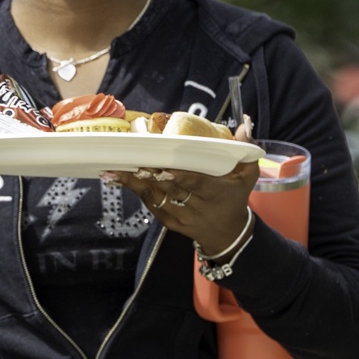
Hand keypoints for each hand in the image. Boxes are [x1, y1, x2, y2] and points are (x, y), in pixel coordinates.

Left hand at [109, 119, 258, 255]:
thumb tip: (244, 124)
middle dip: (148, 175)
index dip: (179, 176)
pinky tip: (117, 177)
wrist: (226, 234)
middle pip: (169, 189)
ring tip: (112, 170)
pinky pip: (149, 202)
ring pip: (154, 197)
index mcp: (216, 193)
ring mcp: (180, 215)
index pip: (196, 183)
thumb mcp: (247, 176)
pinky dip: (134, 188)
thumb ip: (245, 150)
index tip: (163, 168)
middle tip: (129, 161)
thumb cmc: (234, 198)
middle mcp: (196, 206)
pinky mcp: (167, 220)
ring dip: (133, 182)